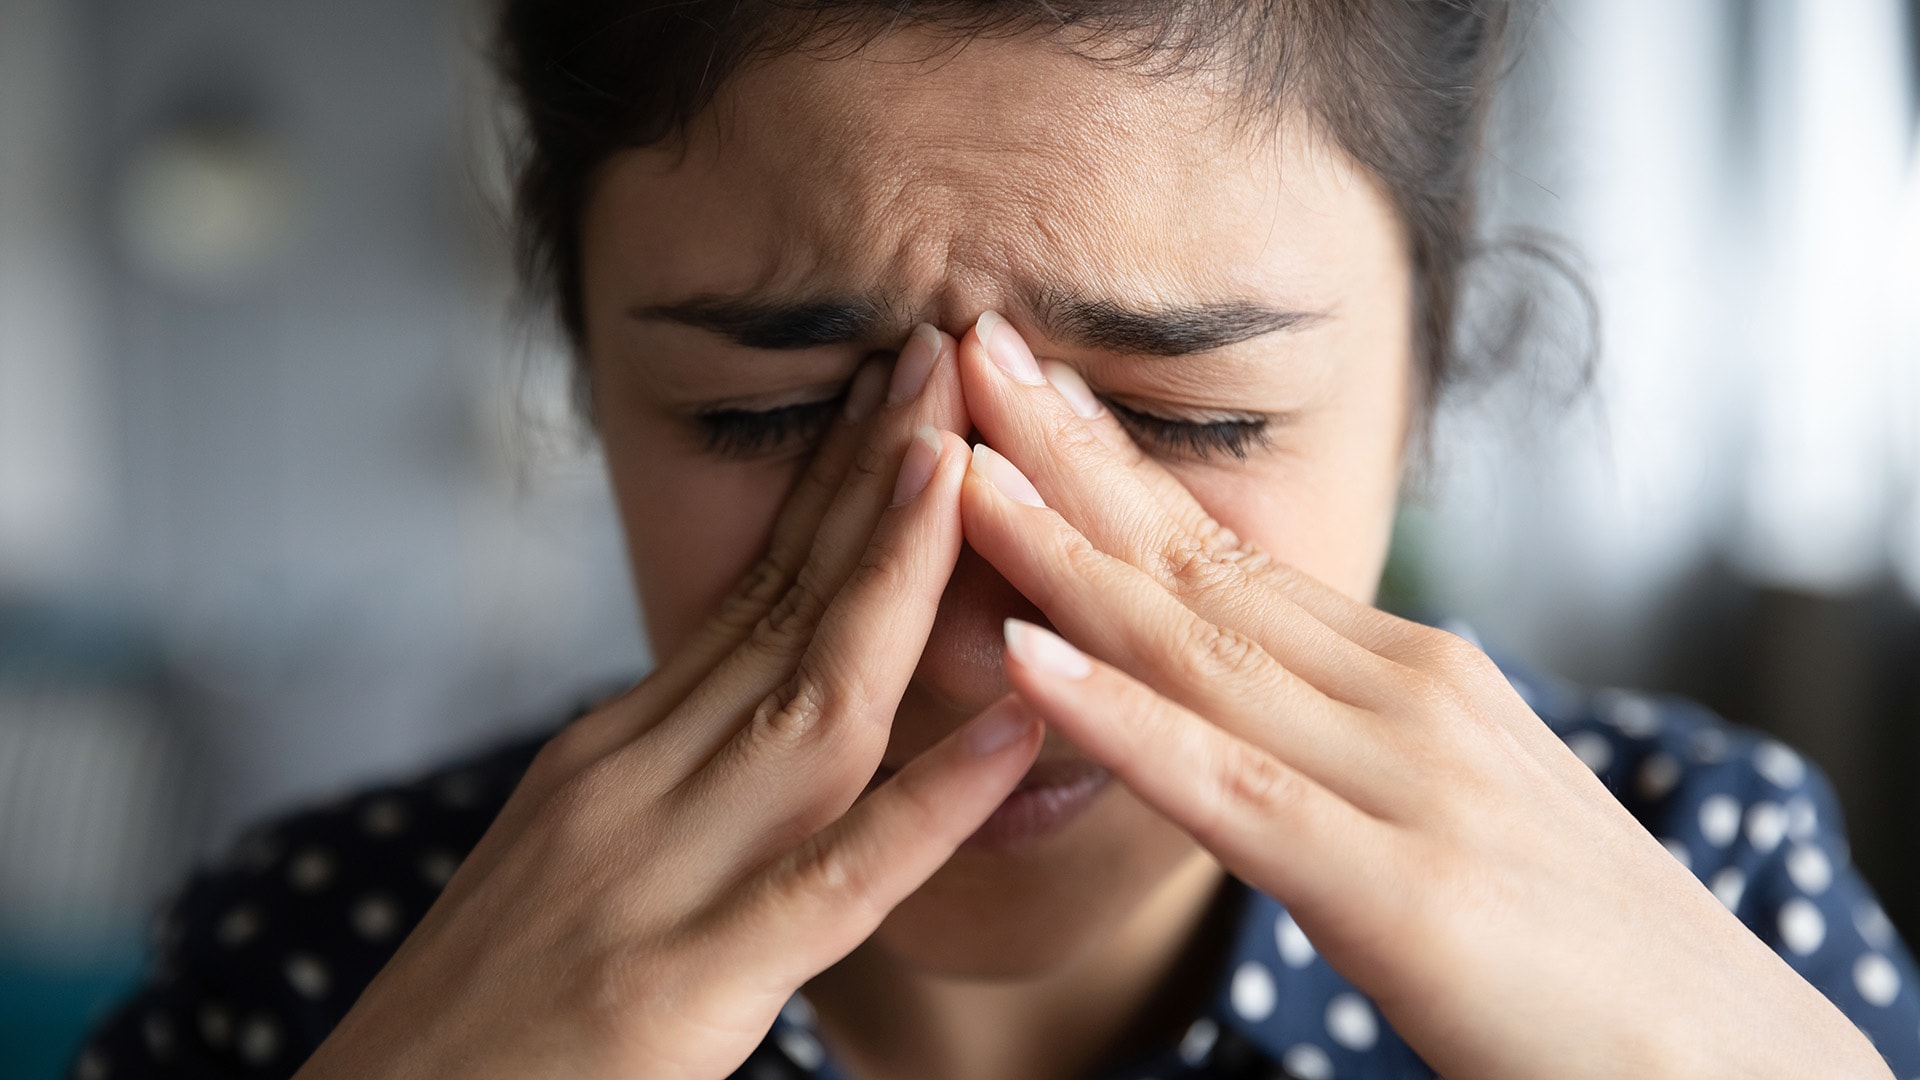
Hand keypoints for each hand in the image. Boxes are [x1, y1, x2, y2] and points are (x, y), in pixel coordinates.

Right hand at [295, 325, 1041, 1079]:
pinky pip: (833, 880)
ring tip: (968, 463)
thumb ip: (665, 779)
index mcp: (613, 752)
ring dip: (893, 574)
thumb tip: (758, 707)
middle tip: (948, 351)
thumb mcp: (567, 857)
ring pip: (808, 700)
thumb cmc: (479, 1013)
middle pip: (781, 607)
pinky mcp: (682, 981)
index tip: (901, 391)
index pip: (748, 592)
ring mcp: (657, 873)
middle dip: (876, 477)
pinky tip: (1011, 728)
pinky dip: (929, 800)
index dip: (836, 486)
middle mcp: (632, 780)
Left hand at [951, 313, 1890, 1079]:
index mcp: (1411, 676)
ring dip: (1060, 550)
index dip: (1114, 469)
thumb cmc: (1577, 948)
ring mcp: (1403, 778)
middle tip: (965, 346)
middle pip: (1197, 563)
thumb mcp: (1452, 804)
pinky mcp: (1399, 887)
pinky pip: (1227, 785)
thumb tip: (1242, 701)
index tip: (1025, 391)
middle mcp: (1404, 695)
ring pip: (1194, 646)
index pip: (1229, 554)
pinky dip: (1118, 716)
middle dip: (1067, 455)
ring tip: (958, 465)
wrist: (1733, 1060)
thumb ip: (1345, 744)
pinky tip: (1022, 655)